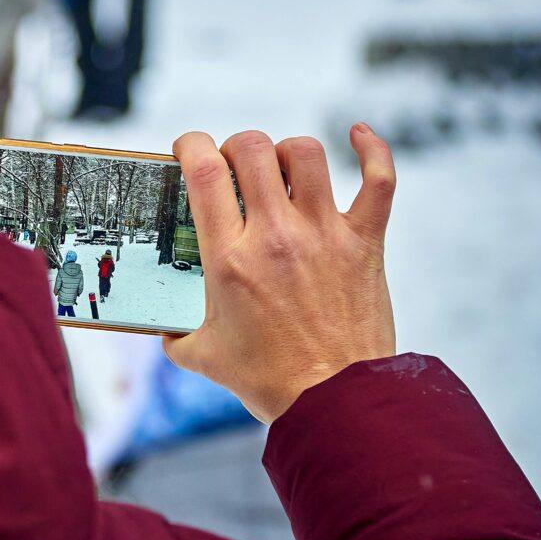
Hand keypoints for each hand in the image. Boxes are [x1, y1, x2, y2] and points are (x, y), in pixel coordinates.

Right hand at [164, 124, 396, 422]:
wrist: (335, 404)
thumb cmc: (270, 382)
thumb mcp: (202, 356)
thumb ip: (174, 335)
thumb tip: (161, 327)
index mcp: (229, 258)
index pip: (204, 171)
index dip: (191, 145)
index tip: (188, 150)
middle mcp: (275, 236)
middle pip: (252, 148)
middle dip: (235, 146)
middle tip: (234, 167)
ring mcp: (323, 235)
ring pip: (306, 154)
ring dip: (287, 151)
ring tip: (281, 169)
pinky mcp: (364, 243)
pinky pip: (378, 180)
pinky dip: (372, 150)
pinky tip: (359, 136)